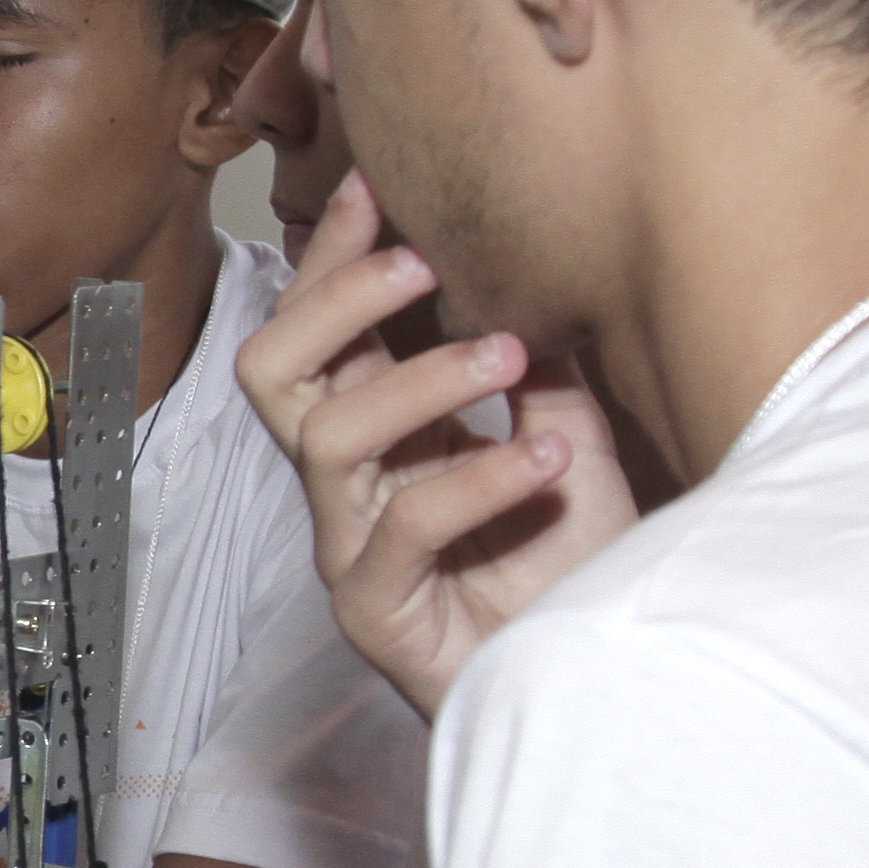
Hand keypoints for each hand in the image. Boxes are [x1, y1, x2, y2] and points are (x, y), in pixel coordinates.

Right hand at [236, 176, 638, 716]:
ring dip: (424, 379)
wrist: (596, 682)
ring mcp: (350, 547)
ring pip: (325, 435)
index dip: (335, 255)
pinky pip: (400, 528)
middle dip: (337, 299)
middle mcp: (347, 483)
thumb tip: (531, 273)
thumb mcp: (570, 440)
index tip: (381, 185)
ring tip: (514, 355)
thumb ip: (539, 369)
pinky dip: (479, 478)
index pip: (320, 328)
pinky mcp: (375, 611)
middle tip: (426, 264)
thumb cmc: (571, 569)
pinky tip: (549, 463)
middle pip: (272, 369)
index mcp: (379, 433)